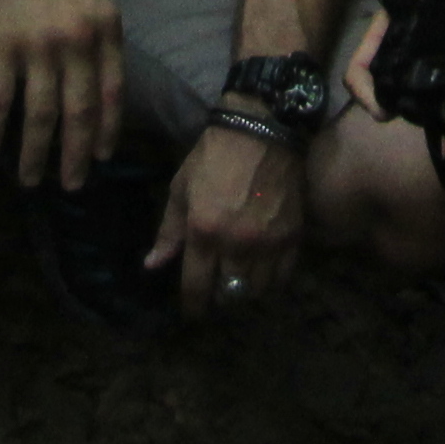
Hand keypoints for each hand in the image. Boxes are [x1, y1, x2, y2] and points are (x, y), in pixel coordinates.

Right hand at [0, 0, 125, 189]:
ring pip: (39, 114)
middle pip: (78, 112)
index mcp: (105, 27)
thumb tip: (100, 84)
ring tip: (30, 179)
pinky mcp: (0, 45)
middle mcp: (77, 40)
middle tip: (71, 186)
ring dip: (34, 153)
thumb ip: (97, 37)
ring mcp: (38, 44)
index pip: (112, 93)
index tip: (102, 158)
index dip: (107, 131)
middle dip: (75, 156)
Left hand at [150, 121, 305, 313]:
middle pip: (228, 294)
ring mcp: (268, 243)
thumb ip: (169, 231)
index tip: (192, 313)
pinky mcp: (292, 237)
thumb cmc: (213, 157)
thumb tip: (152, 266)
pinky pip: (283, 277)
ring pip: (256, 291)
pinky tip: (263, 274)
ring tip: (239, 283)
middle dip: (219, 298)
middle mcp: (236, 245)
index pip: (196, 287)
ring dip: (245, 291)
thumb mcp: (181, 189)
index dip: (193, 307)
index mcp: (204, 232)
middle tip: (216, 291)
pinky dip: (271, 282)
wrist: (261, 130)